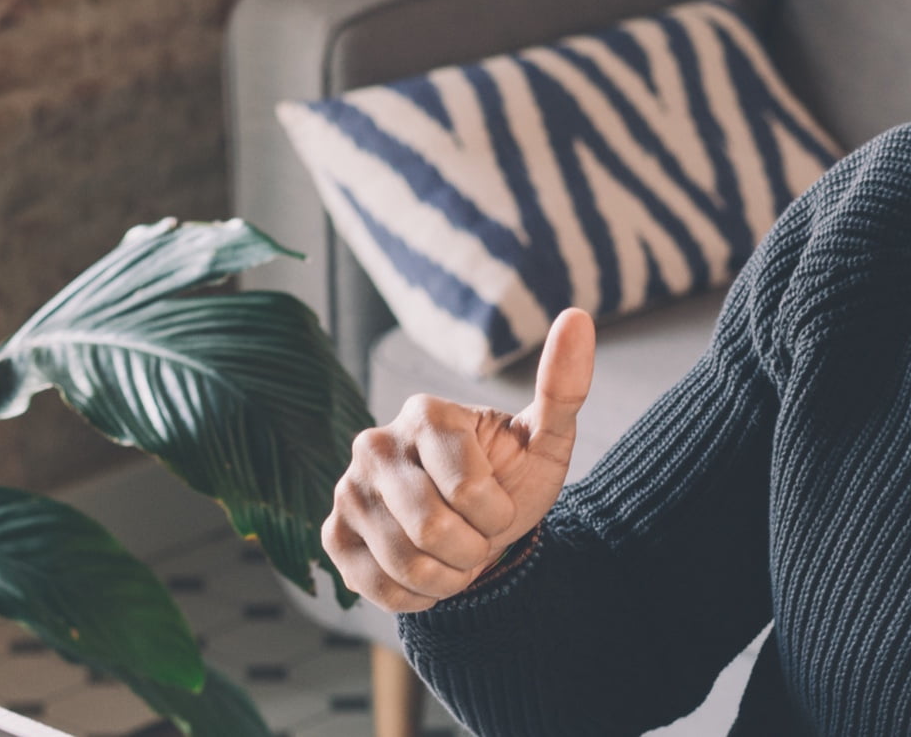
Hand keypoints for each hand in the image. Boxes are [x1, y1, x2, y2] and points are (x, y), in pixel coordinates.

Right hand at [323, 309, 595, 611]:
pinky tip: (427, 571)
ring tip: (455, 553)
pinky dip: (418, 594)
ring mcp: (347, 489)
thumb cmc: (510, 477)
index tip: (499, 502)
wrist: (477, 526)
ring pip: (404, 563)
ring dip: (448, 576)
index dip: (497, 515)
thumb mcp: (544, 439)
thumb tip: (578, 317)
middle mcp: (373, 443)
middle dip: (473, 549)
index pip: (468, 491)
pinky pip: (378, 586)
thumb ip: (563, 387)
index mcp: (425, 413)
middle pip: (431, 530)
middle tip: (478, 536)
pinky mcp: (332, 534)